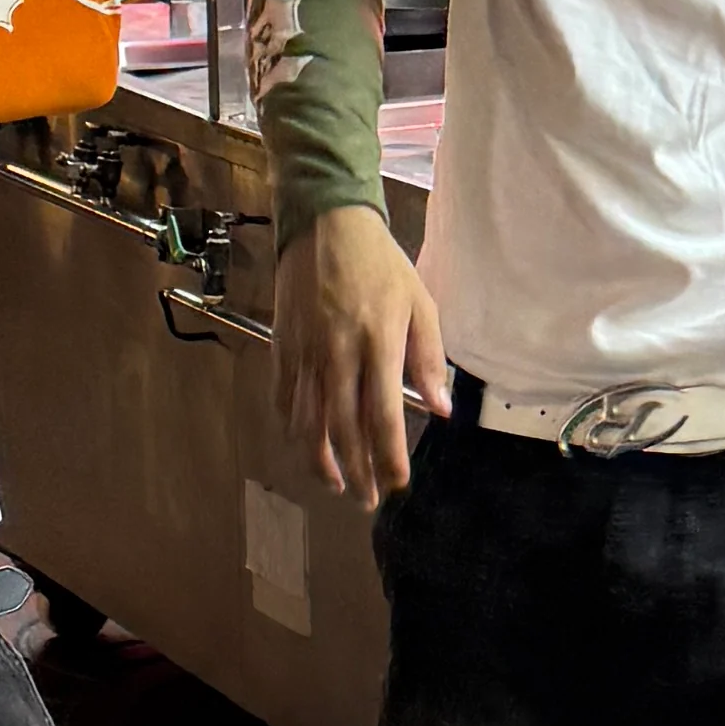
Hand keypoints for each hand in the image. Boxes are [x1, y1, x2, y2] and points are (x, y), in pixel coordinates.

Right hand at [276, 202, 444, 501]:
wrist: (324, 225)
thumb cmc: (379, 264)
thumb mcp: (420, 303)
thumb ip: (429, 358)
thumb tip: (442, 408)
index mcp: (377, 344)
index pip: (382, 417)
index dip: (388, 457)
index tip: (397, 483)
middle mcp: (337, 355)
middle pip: (343, 430)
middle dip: (358, 472)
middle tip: (368, 500)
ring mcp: (305, 354)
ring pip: (308, 423)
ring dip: (322, 461)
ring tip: (337, 486)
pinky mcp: (283, 348)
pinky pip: (285, 400)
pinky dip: (295, 429)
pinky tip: (307, 446)